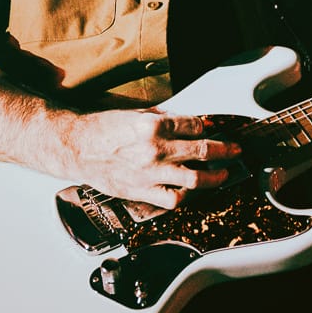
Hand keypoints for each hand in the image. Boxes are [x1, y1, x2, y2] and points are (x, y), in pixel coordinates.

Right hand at [56, 109, 241, 209]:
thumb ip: (164, 119)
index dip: (210, 128)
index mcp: (153, 125)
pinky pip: (172, 200)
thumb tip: (188, 123)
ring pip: (194, 179)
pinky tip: (192, 191)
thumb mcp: (135, 112)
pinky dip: (187, 197)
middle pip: (203, 151)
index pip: (195, 126)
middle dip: (225, 151)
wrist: (76, 147)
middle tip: (235, 151)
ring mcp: (149, 173)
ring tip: (222, 175)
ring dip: (214, 177)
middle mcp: (154, 149)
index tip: (217, 130)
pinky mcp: (141, 191)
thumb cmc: (101, 128)